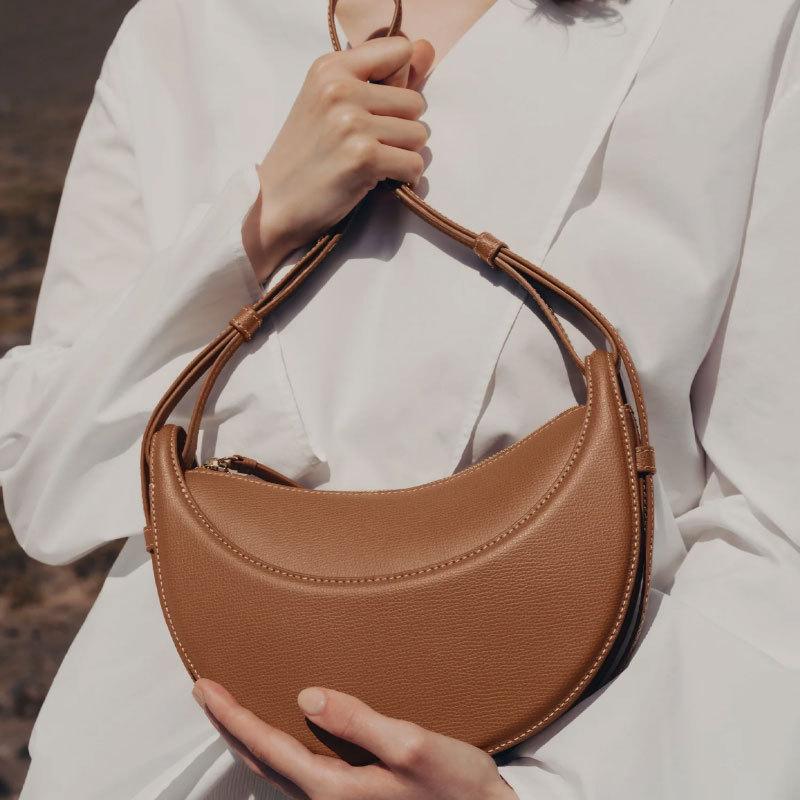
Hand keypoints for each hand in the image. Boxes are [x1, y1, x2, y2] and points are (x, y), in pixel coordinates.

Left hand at [192, 678, 517, 799]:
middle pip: (260, 762)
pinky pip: (296, 772)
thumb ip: (357, 722)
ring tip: (233, 711)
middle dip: (229, 727)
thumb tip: (306, 696)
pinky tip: (282, 736)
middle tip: (206, 694)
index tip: (203, 687)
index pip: (265, 746)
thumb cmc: (455, 787)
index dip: (230, 716)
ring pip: (275, 770)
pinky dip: (274, 750)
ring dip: (249, 738)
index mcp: (333, 787)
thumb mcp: (411, 746)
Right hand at [243, 35, 434, 281]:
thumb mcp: (330, 103)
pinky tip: (378, 181)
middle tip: (370, 146)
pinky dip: (403, 178)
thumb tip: (428, 48)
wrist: (276, 202)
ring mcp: (352, 124)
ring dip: (403, 155)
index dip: (400, 83)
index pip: (400, 50)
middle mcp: (340, 89)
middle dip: (402, 129)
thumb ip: (380, 75)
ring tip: (372, 164)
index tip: (377, 108)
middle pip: (415, 102)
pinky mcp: (363, 158)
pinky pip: (414, 164)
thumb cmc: (307, 155)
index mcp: (331, 67)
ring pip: (418, 135)